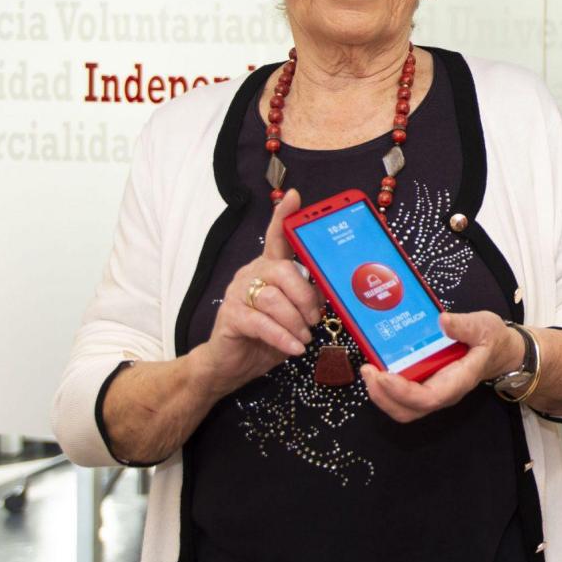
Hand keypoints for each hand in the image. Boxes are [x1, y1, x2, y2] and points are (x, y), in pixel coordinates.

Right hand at [190, 189, 322, 396]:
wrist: (231, 364)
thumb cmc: (269, 335)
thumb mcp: (295, 314)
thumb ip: (309, 297)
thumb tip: (331, 291)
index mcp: (270, 268)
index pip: (277, 237)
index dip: (284, 216)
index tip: (295, 197)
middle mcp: (252, 274)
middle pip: (284, 271)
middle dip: (306, 297)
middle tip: (316, 318)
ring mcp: (238, 294)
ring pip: (274, 299)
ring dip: (296, 322)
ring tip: (304, 336)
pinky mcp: (230, 316)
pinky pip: (262, 323)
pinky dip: (283, 337)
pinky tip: (294, 347)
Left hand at [359, 311, 522, 422]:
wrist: (499, 351)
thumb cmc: (492, 340)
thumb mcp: (484, 326)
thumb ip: (464, 325)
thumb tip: (442, 321)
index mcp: (458, 381)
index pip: (428, 398)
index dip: (403, 392)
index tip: (384, 375)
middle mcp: (443, 393)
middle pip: (408, 411)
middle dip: (383, 397)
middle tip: (368, 370)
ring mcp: (433, 391)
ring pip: (402, 408)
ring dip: (380, 394)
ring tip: (368, 370)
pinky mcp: (425, 385)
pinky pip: (401, 396)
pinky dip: (385, 387)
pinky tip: (377, 367)